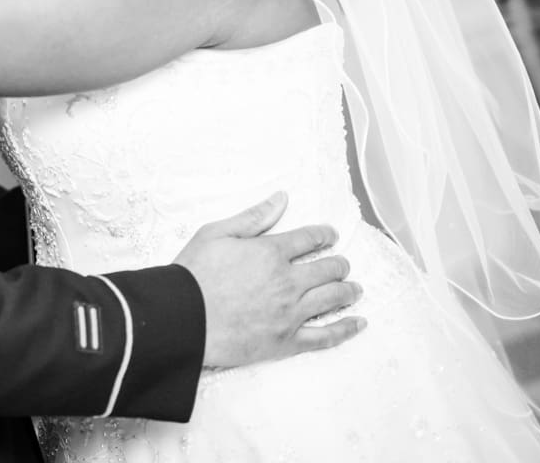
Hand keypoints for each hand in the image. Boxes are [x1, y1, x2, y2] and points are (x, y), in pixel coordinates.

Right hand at [173, 192, 363, 368]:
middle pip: (327, 269)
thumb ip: (254, 217)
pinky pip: (325, 336)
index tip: (330, 236)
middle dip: (338, 264)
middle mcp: (287, 281)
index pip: (309, 239)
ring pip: (332, 298)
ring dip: (348, 290)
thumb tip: (281, 198)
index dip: (324, 235)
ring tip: (355, 288)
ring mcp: (290, 313)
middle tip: (341, 264)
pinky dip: (345, 329)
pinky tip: (358, 323)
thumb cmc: (193, 274)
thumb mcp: (216, 233)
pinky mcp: (286, 341)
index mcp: (271, 252)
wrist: (181, 318)